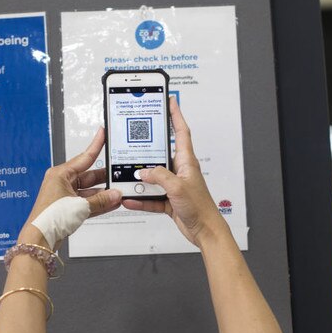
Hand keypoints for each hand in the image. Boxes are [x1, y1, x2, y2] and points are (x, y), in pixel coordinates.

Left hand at [20, 127, 121, 248]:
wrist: (39, 238)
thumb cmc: (51, 217)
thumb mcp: (80, 206)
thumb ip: (100, 200)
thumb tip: (117, 195)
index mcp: (61, 174)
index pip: (84, 157)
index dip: (96, 145)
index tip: (103, 133)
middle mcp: (62, 182)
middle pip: (89, 176)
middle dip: (105, 178)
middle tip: (121, 174)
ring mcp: (65, 196)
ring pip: (89, 191)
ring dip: (104, 193)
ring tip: (120, 192)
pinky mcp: (68, 208)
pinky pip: (87, 202)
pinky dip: (98, 203)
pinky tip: (112, 203)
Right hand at [122, 96, 222, 246]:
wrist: (205, 231)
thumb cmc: (200, 208)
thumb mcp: (178, 187)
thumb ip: (159, 176)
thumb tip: (143, 171)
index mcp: (187, 161)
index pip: (181, 132)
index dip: (176, 115)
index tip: (170, 101)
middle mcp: (180, 171)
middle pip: (160, 155)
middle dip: (147, 150)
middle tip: (134, 141)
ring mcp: (174, 185)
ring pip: (152, 177)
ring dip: (140, 180)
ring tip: (126, 178)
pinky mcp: (169, 200)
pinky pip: (151, 196)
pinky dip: (141, 198)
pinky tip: (130, 199)